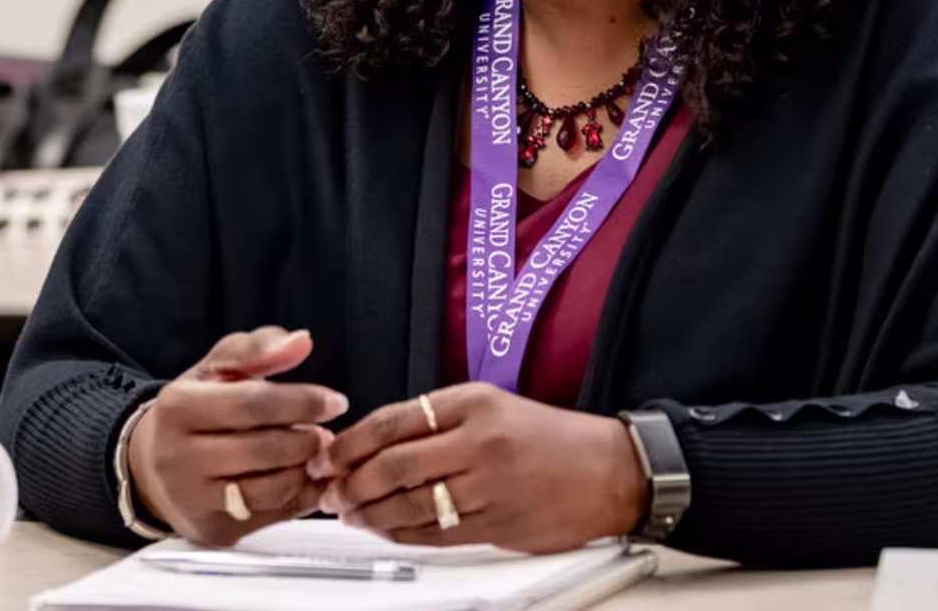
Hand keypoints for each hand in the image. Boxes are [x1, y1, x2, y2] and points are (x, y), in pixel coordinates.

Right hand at [128, 326, 348, 544]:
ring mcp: (193, 499)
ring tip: (311, 453)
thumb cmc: (192, 412)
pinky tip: (301, 477)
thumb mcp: (215, 368)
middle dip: (307, 439)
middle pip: (265, 449)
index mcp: (178, 408)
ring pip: (271, 488)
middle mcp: (178, 457)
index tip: (333, 402)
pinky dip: (298, 495)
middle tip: (324, 432)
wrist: (150, 467)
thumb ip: (258, 348)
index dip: (302, 402)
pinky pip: (271, 515)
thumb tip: (300, 342)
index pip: (252, 404)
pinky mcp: (211, 529)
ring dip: (306, 469)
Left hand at [312, 382, 644, 552]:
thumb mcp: (493, 406)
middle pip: (394, 465)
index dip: (351, 443)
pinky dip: (402, 534)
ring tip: (353, 515)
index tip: (328, 457)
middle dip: (352, 483)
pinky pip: (435, 533)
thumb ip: (438, 420)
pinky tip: (388, 531)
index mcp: (474, 402)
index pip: (393, 420)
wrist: (608, 470)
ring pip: (410, 504)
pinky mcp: (497, 523)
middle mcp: (480, 440)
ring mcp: (489, 484)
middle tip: (332, 493)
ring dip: (371, 514)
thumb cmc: (549, 438)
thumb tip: (376, 442)